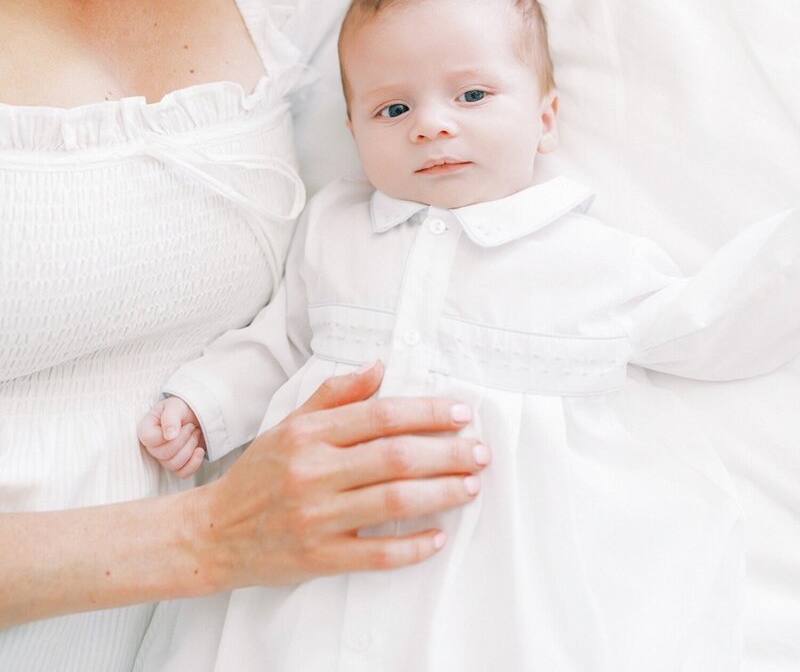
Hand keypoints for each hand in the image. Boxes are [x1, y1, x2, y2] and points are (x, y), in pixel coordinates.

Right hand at [137, 397, 206, 478]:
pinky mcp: (177, 465)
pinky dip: (193, 463)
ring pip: (173, 464)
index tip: (180, 423)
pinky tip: (200, 450)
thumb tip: (169, 436)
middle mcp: (152, 447)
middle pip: (163, 455)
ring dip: (190, 447)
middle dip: (183, 439)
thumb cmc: (181, 408)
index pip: (150, 440)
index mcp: (147, 430)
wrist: (195, 414)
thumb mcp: (175, 406)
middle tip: (191, 426)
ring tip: (195, 433)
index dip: (166, 434)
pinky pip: (181, 474)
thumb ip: (170, 418)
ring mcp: (164, 458)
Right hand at [192, 362, 490, 589]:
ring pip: (393, 502)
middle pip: (395, 458)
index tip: (460, 413)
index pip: (381, 415)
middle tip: (480, 451)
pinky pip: (376, 554)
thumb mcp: (289, 423)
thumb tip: (379, 366)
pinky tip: (438, 536)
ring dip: (441, 494)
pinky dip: (412, 546)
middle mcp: (313, 472)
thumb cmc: (259, 473)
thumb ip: (336, 393)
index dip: (427, 412)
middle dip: (447, 453)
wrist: (213, 533)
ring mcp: (316, 518)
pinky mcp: (319, 558)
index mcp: (309, 434)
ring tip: (471, 486)